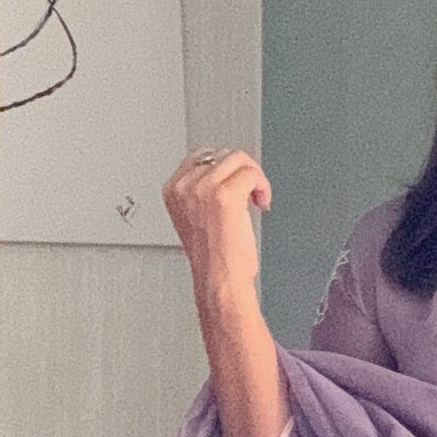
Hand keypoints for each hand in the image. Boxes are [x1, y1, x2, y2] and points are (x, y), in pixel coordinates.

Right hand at [163, 149, 270, 302]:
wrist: (220, 281)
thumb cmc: (214, 259)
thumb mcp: (196, 216)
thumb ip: (202, 192)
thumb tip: (226, 171)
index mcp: (173, 190)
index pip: (202, 156)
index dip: (226, 169)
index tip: (237, 187)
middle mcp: (185, 187)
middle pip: (222, 154)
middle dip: (242, 171)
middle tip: (250, 195)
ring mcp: (203, 189)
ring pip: (239, 160)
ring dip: (255, 178)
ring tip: (256, 200)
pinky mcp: (225, 196)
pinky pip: (252, 173)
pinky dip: (263, 186)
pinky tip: (262, 203)